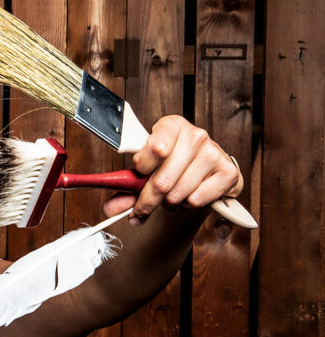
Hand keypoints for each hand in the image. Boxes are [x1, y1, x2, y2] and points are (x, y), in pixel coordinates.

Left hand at [101, 114, 242, 223]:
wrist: (207, 168)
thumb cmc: (173, 164)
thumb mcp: (148, 168)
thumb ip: (127, 187)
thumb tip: (109, 209)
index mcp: (171, 126)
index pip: (155, 149)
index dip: (143, 167)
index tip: (139, 173)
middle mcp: (195, 136)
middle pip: (163, 181)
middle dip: (147, 201)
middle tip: (141, 209)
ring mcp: (214, 153)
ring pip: (177, 194)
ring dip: (168, 203)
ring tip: (171, 196)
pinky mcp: (227, 172)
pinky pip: (196, 200)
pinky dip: (187, 204)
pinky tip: (189, 194)